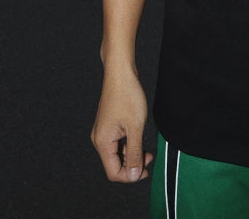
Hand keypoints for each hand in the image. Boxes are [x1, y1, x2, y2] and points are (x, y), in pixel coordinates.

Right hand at [90, 68, 152, 182]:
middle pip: (114, 164)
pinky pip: (117, 143)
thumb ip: (134, 153)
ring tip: (146, 148)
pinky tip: (138, 139)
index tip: (146, 171)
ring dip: (132, 154)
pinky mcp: (107, 126)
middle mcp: (99, 139)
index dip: (130, 176)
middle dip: (132, 165)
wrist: (120, 73)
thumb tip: (134, 175)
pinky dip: (128, 145)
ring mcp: (102, 132)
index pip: (113, 172)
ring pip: (117, 154)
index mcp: (102, 142)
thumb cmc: (127, 96)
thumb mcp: (135, 128)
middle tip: (149, 158)